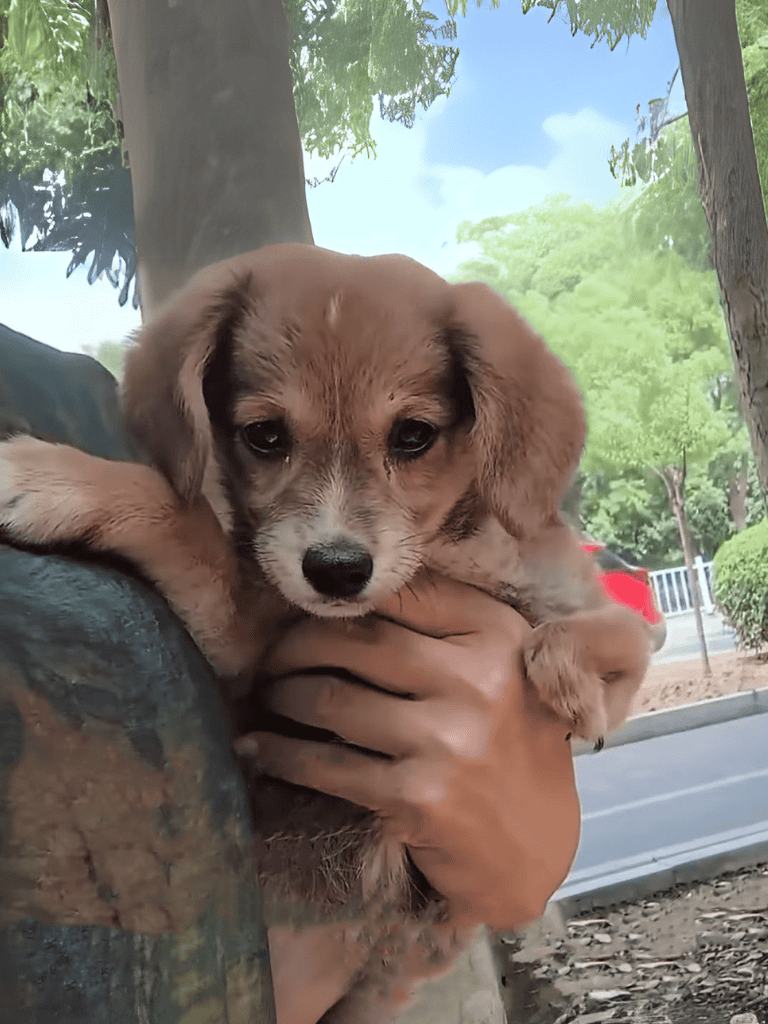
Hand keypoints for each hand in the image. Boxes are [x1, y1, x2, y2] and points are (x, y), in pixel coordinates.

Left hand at [235, 573, 580, 929]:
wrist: (535, 849)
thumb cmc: (508, 746)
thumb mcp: (500, 671)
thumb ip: (443, 629)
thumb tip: (341, 598)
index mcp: (498, 635)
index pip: (400, 593)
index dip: (340, 599)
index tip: (305, 610)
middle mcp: (478, 679)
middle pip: (356, 639)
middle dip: (296, 646)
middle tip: (271, 659)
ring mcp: (448, 740)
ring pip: (331, 697)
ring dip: (282, 696)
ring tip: (268, 696)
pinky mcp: (417, 795)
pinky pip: (325, 763)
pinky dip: (280, 752)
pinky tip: (258, 748)